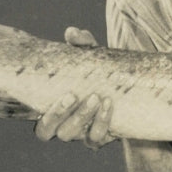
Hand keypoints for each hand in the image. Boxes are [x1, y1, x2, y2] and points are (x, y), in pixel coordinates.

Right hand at [34, 27, 114, 149]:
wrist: (128, 86)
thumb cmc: (99, 70)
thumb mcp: (91, 56)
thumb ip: (81, 44)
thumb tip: (72, 32)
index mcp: (55, 112)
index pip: (43, 127)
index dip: (50, 116)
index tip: (67, 94)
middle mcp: (66, 127)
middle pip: (55, 132)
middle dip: (64, 115)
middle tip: (78, 95)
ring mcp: (83, 134)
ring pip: (74, 136)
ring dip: (85, 117)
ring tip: (98, 97)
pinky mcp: (101, 136)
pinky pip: (96, 139)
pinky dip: (103, 122)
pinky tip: (110, 104)